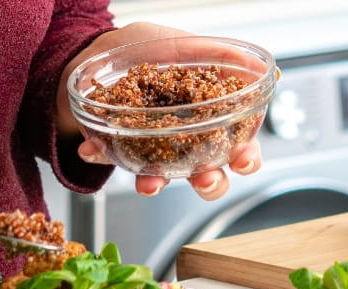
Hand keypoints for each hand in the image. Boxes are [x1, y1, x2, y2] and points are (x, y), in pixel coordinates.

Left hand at [59, 23, 263, 200]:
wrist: (100, 48)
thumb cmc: (147, 48)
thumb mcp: (184, 44)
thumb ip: (218, 55)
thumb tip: (255, 65)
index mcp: (210, 118)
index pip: (240, 146)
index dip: (248, 158)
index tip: (243, 158)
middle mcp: (186, 140)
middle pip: (210, 175)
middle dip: (211, 183)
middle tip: (204, 178)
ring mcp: (154, 149)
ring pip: (165, 180)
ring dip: (158, 184)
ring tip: (149, 182)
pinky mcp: (120, 149)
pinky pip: (113, 161)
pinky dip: (102, 157)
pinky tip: (91, 150)